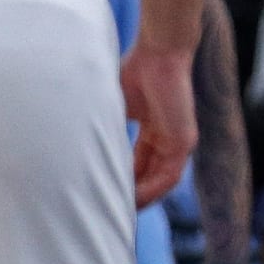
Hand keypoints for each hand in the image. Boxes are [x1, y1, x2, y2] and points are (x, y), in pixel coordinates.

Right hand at [121, 44, 196, 207]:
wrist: (159, 53)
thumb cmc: (136, 70)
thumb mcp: (116, 105)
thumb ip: (107, 126)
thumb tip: (79, 144)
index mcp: (153, 127)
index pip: (138, 161)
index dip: (124, 178)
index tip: (106, 190)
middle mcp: (167, 138)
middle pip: (149, 174)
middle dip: (132, 194)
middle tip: (112, 208)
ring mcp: (178, 141)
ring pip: (159, 179)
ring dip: (142, 197)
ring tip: (122, 210)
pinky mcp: (184, 141)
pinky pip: (169, 175)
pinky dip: (152, 188)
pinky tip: (135, 198)